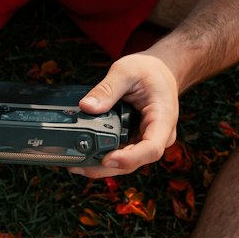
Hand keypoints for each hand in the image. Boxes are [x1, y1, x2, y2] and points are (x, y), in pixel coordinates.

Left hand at [75, 52, 179, 178]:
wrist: (160, 71)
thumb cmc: (149, 71)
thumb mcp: (127, 71)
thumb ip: (107, 89)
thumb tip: (86, 107)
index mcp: (163, 119)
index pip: (152, 148)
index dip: (129, 158)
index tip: (107, 158)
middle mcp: (158, 136)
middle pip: (135, 162)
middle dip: (106, 167)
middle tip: (78, 166)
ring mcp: (146, 140)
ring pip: (125, 162)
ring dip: (100, 166)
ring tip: (74, 164)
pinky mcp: (135, 140)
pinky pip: (120, 154)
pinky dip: (102, 157)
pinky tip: (83, 156)